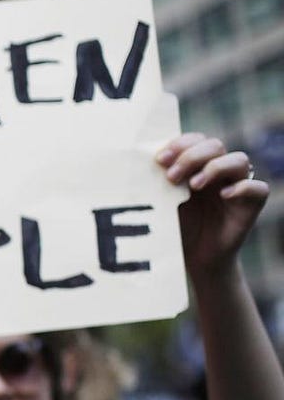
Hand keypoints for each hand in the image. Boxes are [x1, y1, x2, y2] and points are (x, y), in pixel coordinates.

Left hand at [157, 133, 267, 277]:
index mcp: (197, 165)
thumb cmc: (175, 227)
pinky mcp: (250, 206)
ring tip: (193, 186)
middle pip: (215, 145)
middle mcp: (219, 172)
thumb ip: (155, 183)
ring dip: (215, 167)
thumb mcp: (161, 203)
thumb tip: (140, 165)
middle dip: (191, 157)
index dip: (180, 145)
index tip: (159, 160)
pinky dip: (242, 188)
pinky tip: (224, 195)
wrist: (192, 259)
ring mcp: (236, 186)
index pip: (195, 140)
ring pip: (239, 160)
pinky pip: (259, 188)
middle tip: (170, 177)